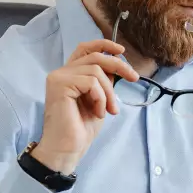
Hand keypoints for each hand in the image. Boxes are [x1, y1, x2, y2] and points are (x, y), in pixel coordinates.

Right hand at [31, 40, 138, 174]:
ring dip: (109, 92)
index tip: (121, 50)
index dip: (103, 44)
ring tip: (109, 110)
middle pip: (96, 57)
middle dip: (119, 66)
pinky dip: (100, 97)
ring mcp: (58, 77)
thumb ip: (103, 80)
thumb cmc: (81, 128)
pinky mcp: (59, 85)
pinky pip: (90, 82)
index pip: (85, 48)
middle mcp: (61, 72)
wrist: (68, 148)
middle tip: (134, 78)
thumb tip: (116, 65)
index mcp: (69, 74)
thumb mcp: (100, 98)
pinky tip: (98, 112)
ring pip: (96, 71)